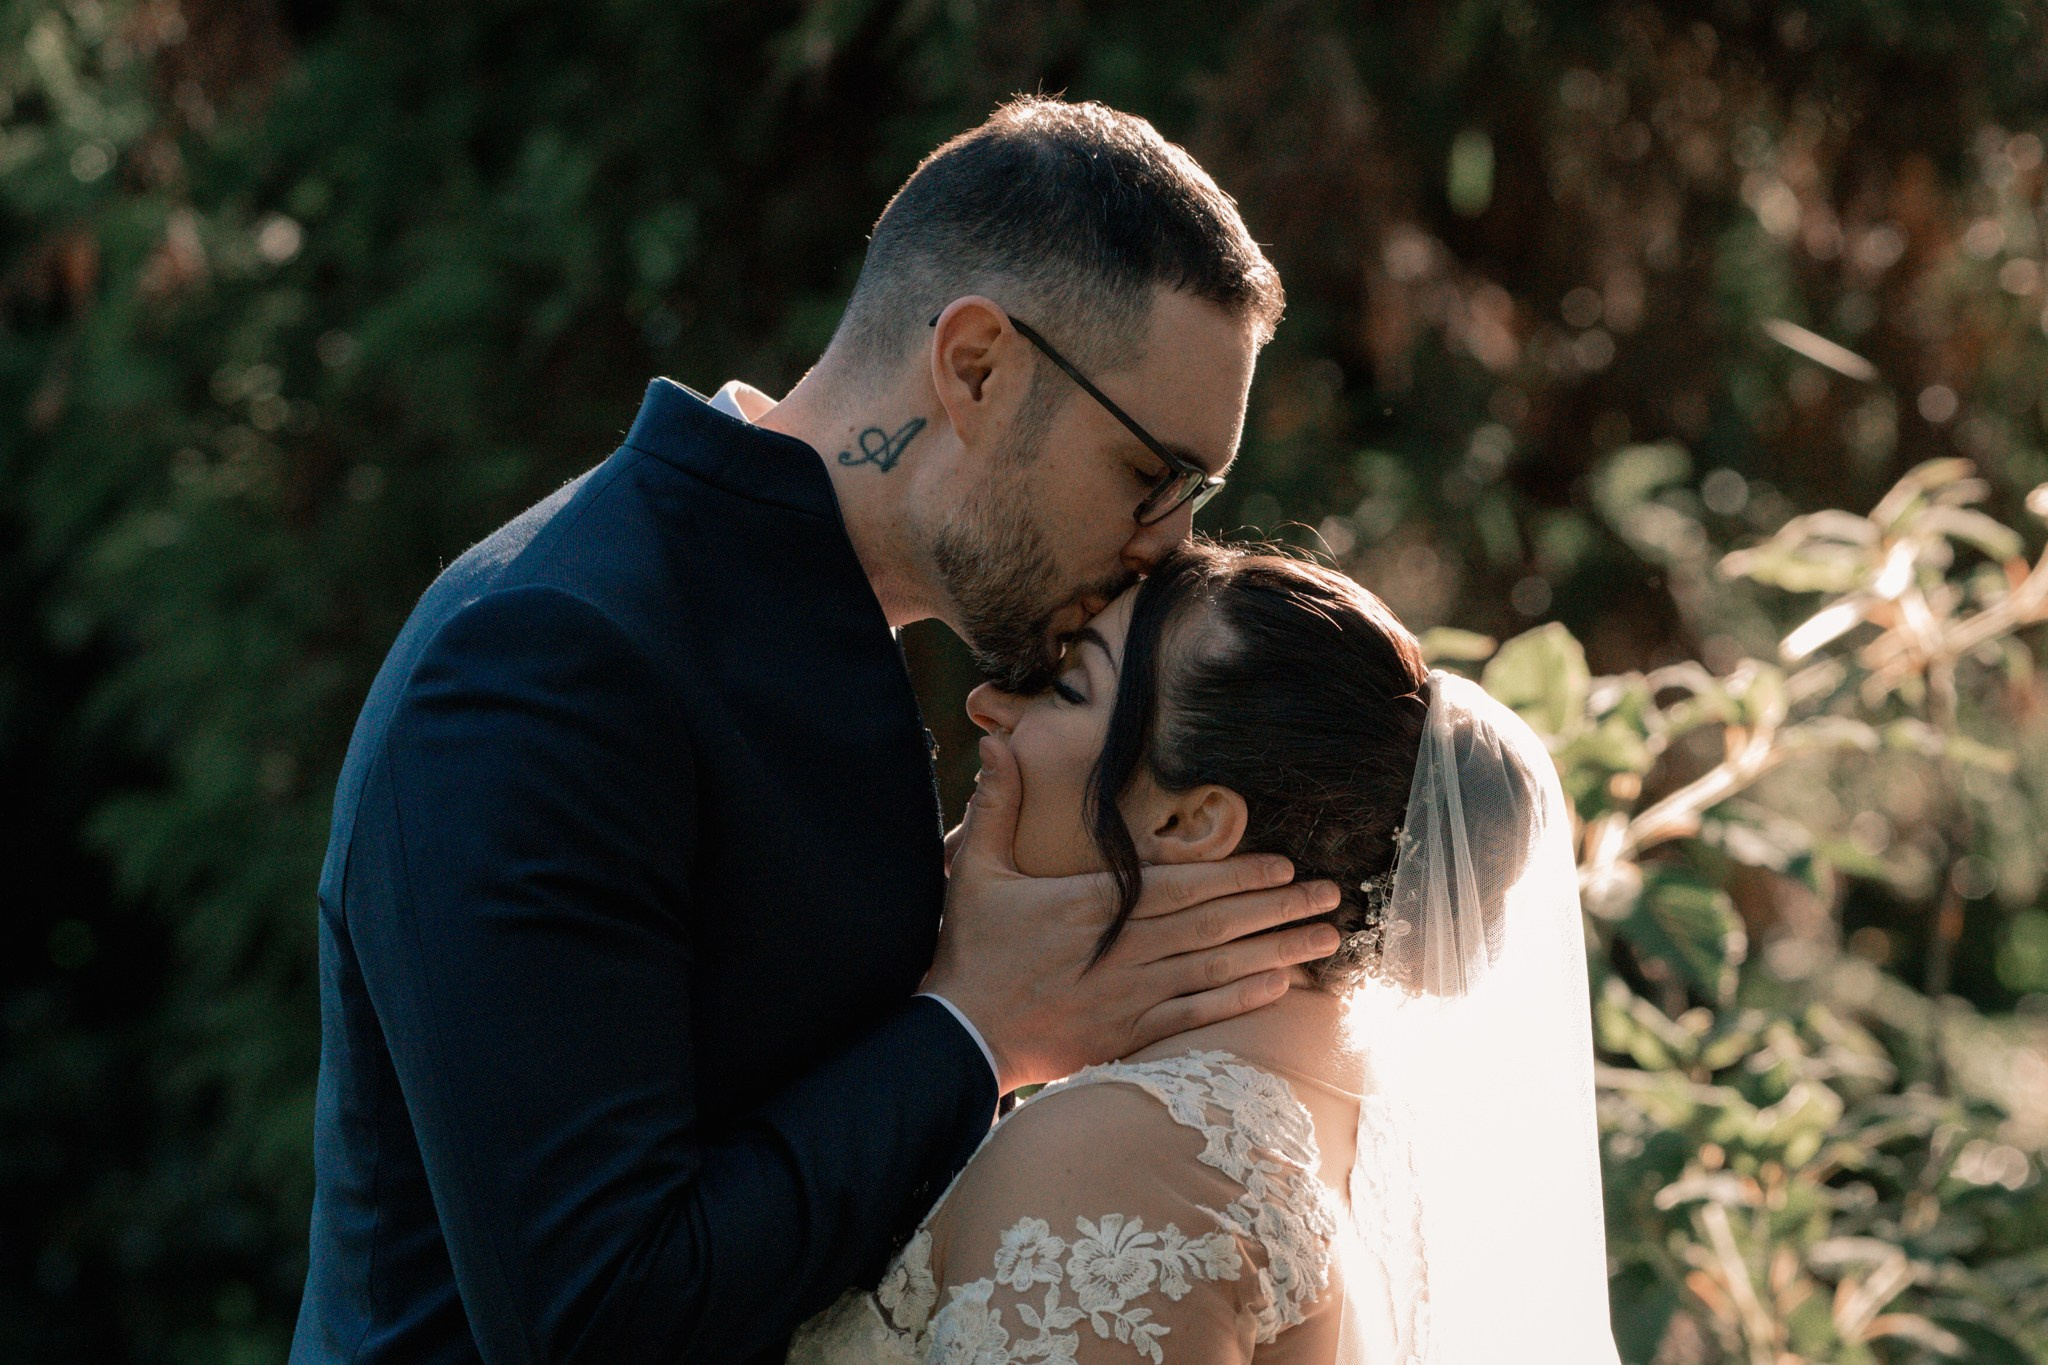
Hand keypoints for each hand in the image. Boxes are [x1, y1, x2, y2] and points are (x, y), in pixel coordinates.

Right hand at [922, 736, 1341, 1091]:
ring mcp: (1132, 994)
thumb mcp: (977, 869)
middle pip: (1217, 924)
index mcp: (1094, 904)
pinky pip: (1197, 1015)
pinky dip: (1240, 1001)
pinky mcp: (1129, 1033)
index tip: (1285, 866)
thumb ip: (996, 804)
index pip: (1182, 885)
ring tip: (1325, 939)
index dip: (1238, 875)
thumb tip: (996, 742)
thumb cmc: (972, 951)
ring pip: (1219, 969)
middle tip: (1332, 896)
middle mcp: (1125, 947)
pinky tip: (1279, 987)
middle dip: (1280, 908)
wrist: (960, 1035)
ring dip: (1277, 951)